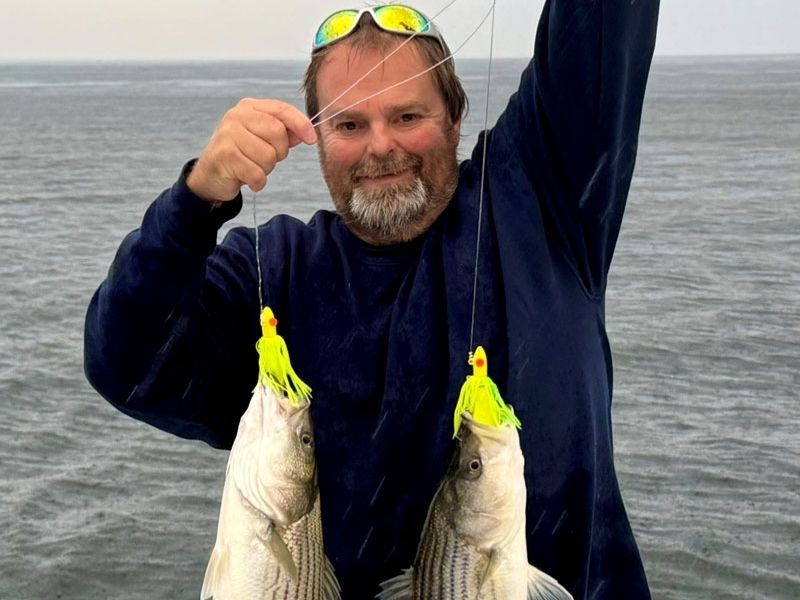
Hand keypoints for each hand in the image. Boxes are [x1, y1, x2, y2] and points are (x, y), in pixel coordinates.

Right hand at [187, 99, 316, 202]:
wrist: (210, 175)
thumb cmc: (240, 155)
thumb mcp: (262, 139)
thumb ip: (283, 133)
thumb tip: (305, 133)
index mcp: (249, 108)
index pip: (281, 109)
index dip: (300, 124)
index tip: (311, 139)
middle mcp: (236, 116)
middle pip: (278, 133)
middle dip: (279, 152)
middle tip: (266, 160)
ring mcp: (228, 135)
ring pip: (268, 156)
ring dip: (266, 169)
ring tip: (252, 167)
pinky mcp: (224, 156)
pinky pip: (257, 174)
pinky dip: (257, 182)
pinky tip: (246, 179)